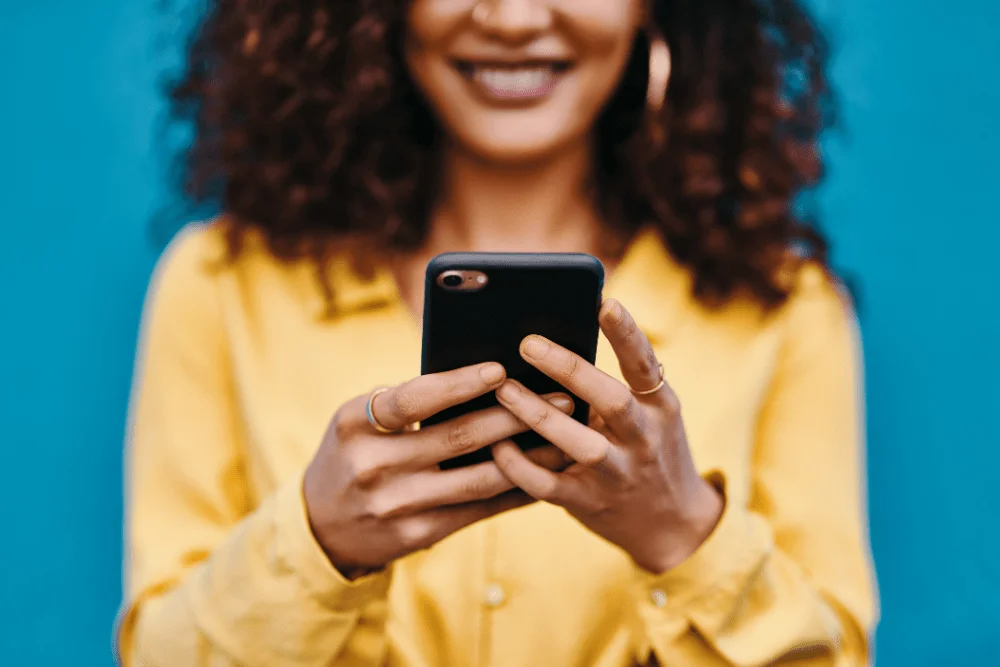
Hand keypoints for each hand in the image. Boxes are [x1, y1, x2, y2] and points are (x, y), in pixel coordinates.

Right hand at [304, 362, 572, 576]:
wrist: (321, 526)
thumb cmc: (352, 453)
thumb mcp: (357, 421)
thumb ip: (403, 401)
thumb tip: (482, 378)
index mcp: (355, 424)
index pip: (412, 398)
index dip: (458, 383)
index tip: (500, 369)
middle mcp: (373, 465)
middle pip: (457, 437)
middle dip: (515, 415)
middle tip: (561, 396)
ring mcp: (396, 505)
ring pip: (477, 478)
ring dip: (528, 456)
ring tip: (565, 435)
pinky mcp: (417, 534)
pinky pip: (477, 509)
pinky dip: (513, 490)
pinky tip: (543, 473)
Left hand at [491, 299, 723, 573]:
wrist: (671, 524)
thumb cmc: (647, 449)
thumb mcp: (650, 414)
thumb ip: (615, 383)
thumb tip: (560, 336)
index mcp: (659, 407)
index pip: (645, 364)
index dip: (627, 334)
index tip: (605, 303)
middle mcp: (643, 438)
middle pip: (610, 399)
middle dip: (569, 369)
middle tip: (527, 343)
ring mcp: (617, 474)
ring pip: (579, 443)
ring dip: (538, 415)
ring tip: (503, 388)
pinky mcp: (589, 503)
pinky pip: (548, 485)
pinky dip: (520, 466)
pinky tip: (496, 445)